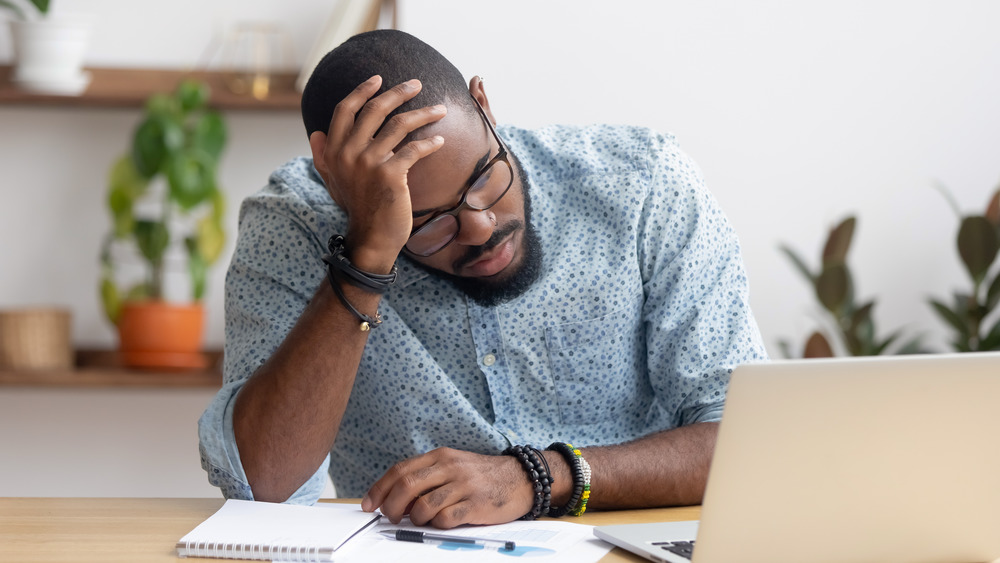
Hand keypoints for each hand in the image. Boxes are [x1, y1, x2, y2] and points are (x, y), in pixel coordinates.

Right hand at [309, 75, 446, 272]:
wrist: (371, 239)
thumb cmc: (357, 208)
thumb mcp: (333, 181)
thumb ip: (324, 156)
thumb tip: (314, 134)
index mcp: (334, 150)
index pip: (345, 110)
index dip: (362, 91)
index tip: (379, 79)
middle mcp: (349, 152)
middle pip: (375, 110)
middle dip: (398, 92)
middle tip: (417, 83)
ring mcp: (369, 162)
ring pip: (399, 125)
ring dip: (423, 113)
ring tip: (440, 109)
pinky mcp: (391, 175)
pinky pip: (414, 149)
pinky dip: (430, 143)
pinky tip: (440, 140)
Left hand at [361, 447, 533, 528]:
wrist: (521, 478)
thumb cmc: (482, 475)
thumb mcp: (453, 466)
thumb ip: (427, 477)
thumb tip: (396, 498)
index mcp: (440, 456)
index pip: (400, 470)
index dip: (379, 488)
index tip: (368, 504)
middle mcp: (449, 467)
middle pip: (406, 486)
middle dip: (390, 506)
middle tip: (390, 517)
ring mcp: (463, 486)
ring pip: (423, 505)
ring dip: (414, 518)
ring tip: (419, 521)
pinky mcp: (475, 505)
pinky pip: (445, 519)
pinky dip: (436, 525)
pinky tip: (441, 522)